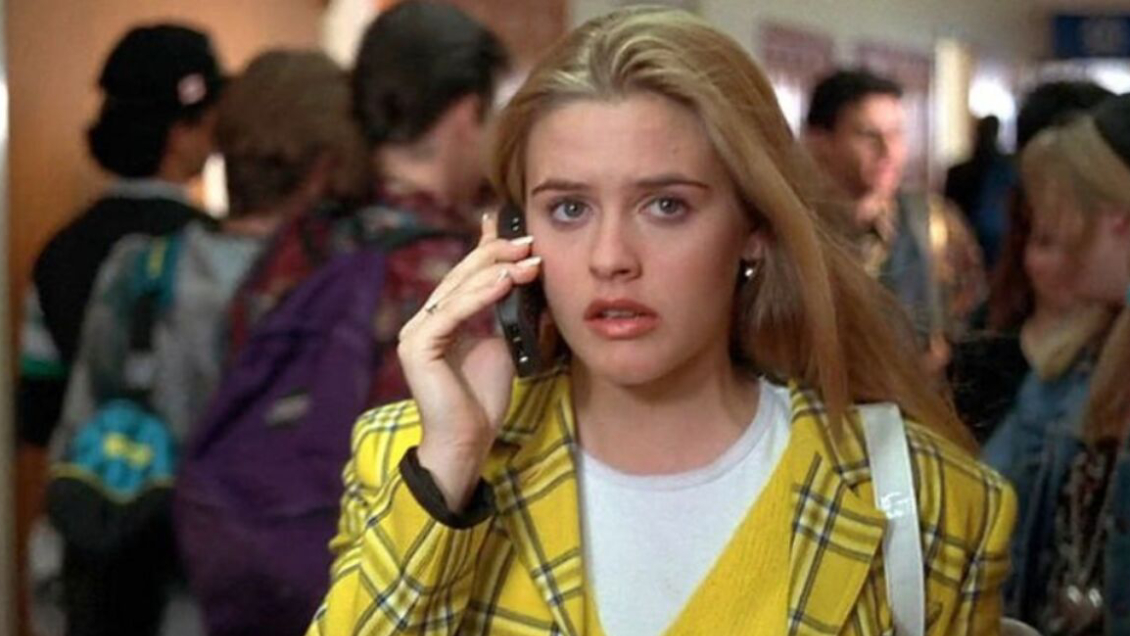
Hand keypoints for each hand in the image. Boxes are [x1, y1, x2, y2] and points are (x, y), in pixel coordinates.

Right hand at [397, 212, 540, 510]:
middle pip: (461, 276)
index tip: (513, 227)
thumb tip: (534, 282)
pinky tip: (504, 283)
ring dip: (495, 271)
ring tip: (526, 259)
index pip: (464, 275)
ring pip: (457, 290)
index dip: (487, 248)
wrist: (468, 441)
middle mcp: (424, 320)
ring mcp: (416, 332)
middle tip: (528, 240)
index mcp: (440, 318)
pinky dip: (479, 296)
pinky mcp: (418, 347)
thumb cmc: (483, 399)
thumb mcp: (504, 345)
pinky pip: (452, 314)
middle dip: (496, 254)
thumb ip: (509, 314)